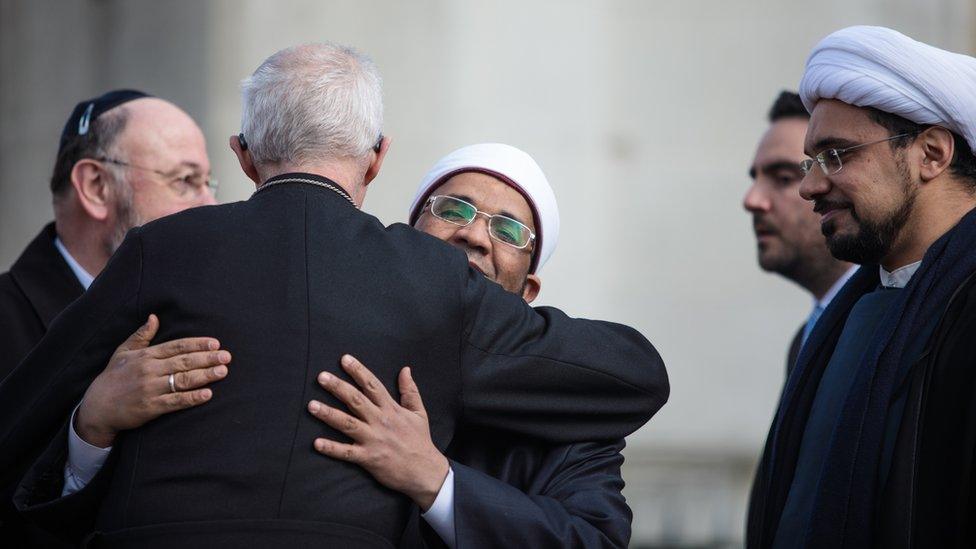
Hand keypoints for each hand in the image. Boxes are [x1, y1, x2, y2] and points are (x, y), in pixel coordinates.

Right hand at [75, 314, 230, 447]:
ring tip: (222, 372)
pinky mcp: (150, 407)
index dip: (197, 344)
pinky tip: (208, 394)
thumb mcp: (123, 352)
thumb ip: (141, 336)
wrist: (96, 407)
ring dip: (205, 375)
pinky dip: (192, 398)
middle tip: (227, 357)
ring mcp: (150, 389)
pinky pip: (175, 402)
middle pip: (184, 362)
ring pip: (182, 380)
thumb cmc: (112, 378)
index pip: (176, 346)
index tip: (215, 343)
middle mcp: (149, 370)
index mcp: (145, 356)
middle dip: (207, 358)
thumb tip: (154, 317)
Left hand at [308, 354, 448, 510]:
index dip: (358, 371)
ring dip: (328, 414)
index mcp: (391, 409)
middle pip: (356, 400)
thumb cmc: (420, 441)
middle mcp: (380, 421)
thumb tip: (405, 369)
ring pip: (347, 423)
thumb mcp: (419, 413)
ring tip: (311, 405)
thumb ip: (410, 391)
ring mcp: (373, 440)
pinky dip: (332, 448)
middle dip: (338, 387)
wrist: (425, 471)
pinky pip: (347, 452)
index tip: (344, 359)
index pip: (373, 385)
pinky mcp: (369, 458)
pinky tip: (316, 443)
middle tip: (321, 377)